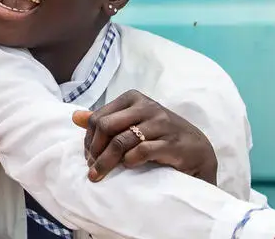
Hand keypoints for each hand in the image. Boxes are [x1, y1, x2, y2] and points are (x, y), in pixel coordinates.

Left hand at [72, 90, 216, 183]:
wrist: (198, 149)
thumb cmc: (161, 135)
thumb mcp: (133, 122)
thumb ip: (106, 119)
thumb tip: (76, 117)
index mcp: (134, 99)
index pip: (98, 117)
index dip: (88, 139)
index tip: (88, 157)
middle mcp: (147, 107)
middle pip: (106, 127)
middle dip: (94, 150)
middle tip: (92, 168)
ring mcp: (161, 124)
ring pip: (120, 141)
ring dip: (106, 162)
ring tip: (98, 175)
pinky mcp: (172, 143)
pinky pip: (141, 151)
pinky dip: (129, 161)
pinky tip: (126, 167)